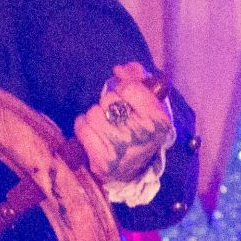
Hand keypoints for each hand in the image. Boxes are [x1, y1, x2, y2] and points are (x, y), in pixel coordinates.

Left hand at [74, 63, 173, 188]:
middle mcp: (142, 134)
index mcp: (158, 119)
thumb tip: (119, 69)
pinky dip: (84, 126)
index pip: (130, 88)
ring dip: (95, 115)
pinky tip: (94, 133)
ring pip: (93, 112)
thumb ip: (137, 78)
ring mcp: (121, 148)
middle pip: (109, 99)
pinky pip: (82, 127)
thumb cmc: (139, 129)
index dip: (123, 88)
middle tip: (117, 115)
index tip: (126, 97)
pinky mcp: (102, 160)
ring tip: (106, 125)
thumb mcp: (149, 103)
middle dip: (109, 103)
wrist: (132, 170)